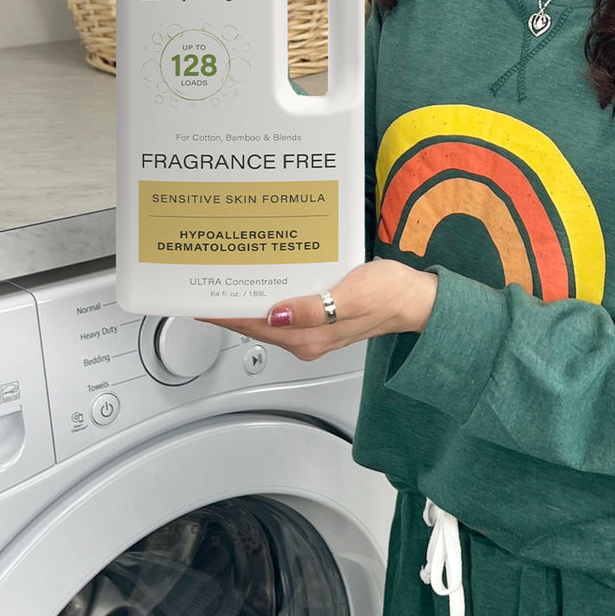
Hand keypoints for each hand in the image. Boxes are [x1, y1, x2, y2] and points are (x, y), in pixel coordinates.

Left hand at [203, 260, 437, 361]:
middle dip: (229, 305)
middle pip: (255, 322)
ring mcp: (313, 329)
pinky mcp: (321, 317)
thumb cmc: (390, 293)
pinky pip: (284, 309)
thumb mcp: (354, 297)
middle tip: (204, 280)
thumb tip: (277, 314)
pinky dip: (268, 295)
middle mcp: (306, 338)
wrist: (416, 298)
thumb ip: (315, 309)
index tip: (198, 299)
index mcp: (309, 337)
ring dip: (247, 298)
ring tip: (225, 277)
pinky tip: (264, 278)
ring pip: (267, 316)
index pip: (253, 325)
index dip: (224, 313)